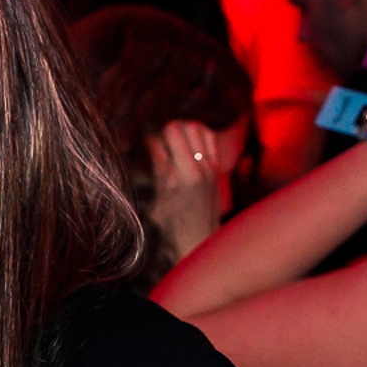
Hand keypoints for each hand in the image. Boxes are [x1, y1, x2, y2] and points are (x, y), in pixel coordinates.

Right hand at [145, 122, 222, 264]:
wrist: (200, 240)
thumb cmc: (175, 224)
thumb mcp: (161, 195)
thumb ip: (160, 164)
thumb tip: (152, 139)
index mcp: (187, 172)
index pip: (174, 131)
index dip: (157, 134)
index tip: (150, 143)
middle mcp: (204, 166)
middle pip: (189, 126)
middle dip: (172, 129)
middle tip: (162, 143)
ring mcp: (213, 167)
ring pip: (201, 130)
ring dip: (186, 131)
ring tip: (174, 144)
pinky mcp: (217, 169)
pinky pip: (210, 141)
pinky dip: (198, 138)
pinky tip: (187, 149)